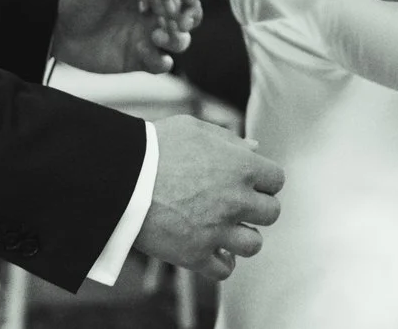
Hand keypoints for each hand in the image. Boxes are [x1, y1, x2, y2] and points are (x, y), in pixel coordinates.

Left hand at [51, 0, 190, 75]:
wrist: (58, 30)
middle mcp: (154, 11)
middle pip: (186, 13)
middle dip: (190, 16)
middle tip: (182, 19)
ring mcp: (148, 35)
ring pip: (180, 39)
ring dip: (178, 39)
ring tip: (159, 35)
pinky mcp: (139, 58)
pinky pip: (160, 63)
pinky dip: (161, 60)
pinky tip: (150, 53)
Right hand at [134, 114, 283, 283]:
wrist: (121, 178)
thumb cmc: (155, 147)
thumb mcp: (194, 129)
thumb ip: (229, 140)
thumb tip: (256, 149)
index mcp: (241, 166)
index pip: (277, 180)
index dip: (264, 181)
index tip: (249, 183)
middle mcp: (236, 200)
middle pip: (271, 213)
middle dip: (256, 209)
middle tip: (236, 205)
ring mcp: (218, 230)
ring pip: (253, 245)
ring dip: (242, 237)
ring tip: (224, 229)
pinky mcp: (196, 254)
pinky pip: (225, 269)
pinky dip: (221, 262)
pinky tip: (211, 250)